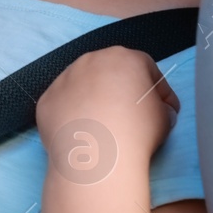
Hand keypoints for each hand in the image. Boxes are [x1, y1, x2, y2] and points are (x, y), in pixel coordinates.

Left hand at [35, 47, 179, 171]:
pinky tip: (82, 133)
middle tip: (132, 115)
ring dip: (94, 99)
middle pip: (111, 72)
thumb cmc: (137, 131)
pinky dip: (72, 115)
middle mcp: (91, 60)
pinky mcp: (47, 99)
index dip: (158, 89)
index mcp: (124, 57)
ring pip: (83, 85)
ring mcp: (64, 78)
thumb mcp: (166, 116)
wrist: (97, 155)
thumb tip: (160, 110)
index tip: (163, 108)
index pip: (146, 68)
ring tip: (104, 125)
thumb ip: (163, 105)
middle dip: (122, 90)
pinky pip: (63, 104)